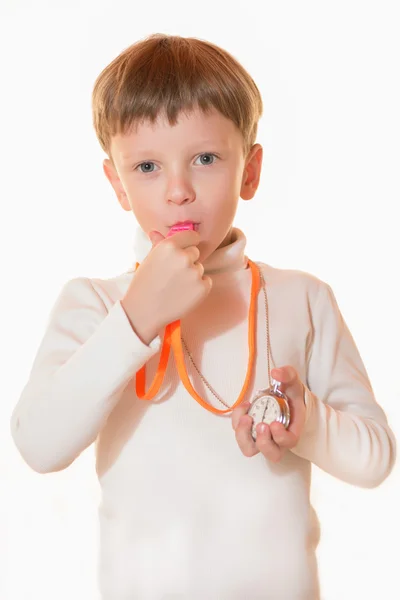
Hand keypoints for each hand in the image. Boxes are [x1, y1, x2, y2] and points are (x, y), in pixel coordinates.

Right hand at [121, 229, 211, 344]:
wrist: (144, 311)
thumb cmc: (144, 284)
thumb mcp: (149, 260)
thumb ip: (158, 244)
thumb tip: (156, 231)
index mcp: (169, 245)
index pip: (191, 235)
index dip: (189, 243)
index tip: (185, 250)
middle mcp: (183, 256)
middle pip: (195, 252)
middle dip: (188, 261)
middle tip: (173, 275)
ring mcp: (194, 272)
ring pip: (200, 268)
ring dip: (192, 275)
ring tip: (176, 286)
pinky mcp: (203, 287)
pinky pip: (206, 281)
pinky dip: (199, 288)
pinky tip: (184, 294)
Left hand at [232, 366, 305, 461]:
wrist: (284, 398)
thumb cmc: (291, 393)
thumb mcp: (292, 381)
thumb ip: (287, 375)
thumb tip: (275, 373)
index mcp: (292, 430)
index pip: (288, 442)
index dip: (280, 437)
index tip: (274, 423)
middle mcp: (278, 440)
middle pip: (270, 454)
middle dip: (263, 442)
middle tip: (260, 424)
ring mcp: (262, 439)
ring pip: (250, 449)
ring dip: (244, 435)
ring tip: (246, 416)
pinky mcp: (250, 433)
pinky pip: (240, 433)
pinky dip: (238, 421)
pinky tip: (244, 406)